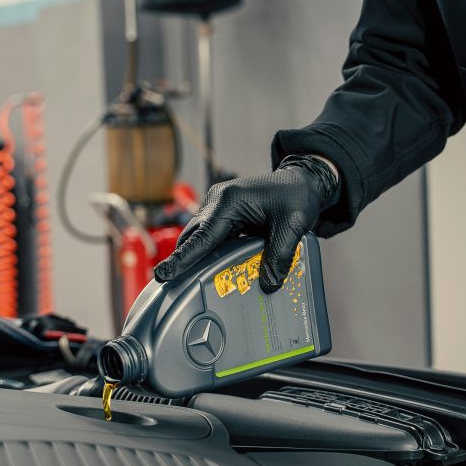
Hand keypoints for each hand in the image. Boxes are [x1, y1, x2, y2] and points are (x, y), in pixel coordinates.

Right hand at [154, 155, 338, 292]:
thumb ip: (279, 255)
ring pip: (199, 237)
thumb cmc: (296, 196)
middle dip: (181, 260)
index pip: (202, 237)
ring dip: (194, 257)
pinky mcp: (224, 214)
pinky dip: (208, 252)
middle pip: (193, 237)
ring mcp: (218, 207)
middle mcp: (217, 202)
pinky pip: (210, 236)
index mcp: (229, 201)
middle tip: (168, 284)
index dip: (182, 258)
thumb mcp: (293, 225)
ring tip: (183, 282)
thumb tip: (269, 283)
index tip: (163, 274)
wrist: (301, 181)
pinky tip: (208, 270)